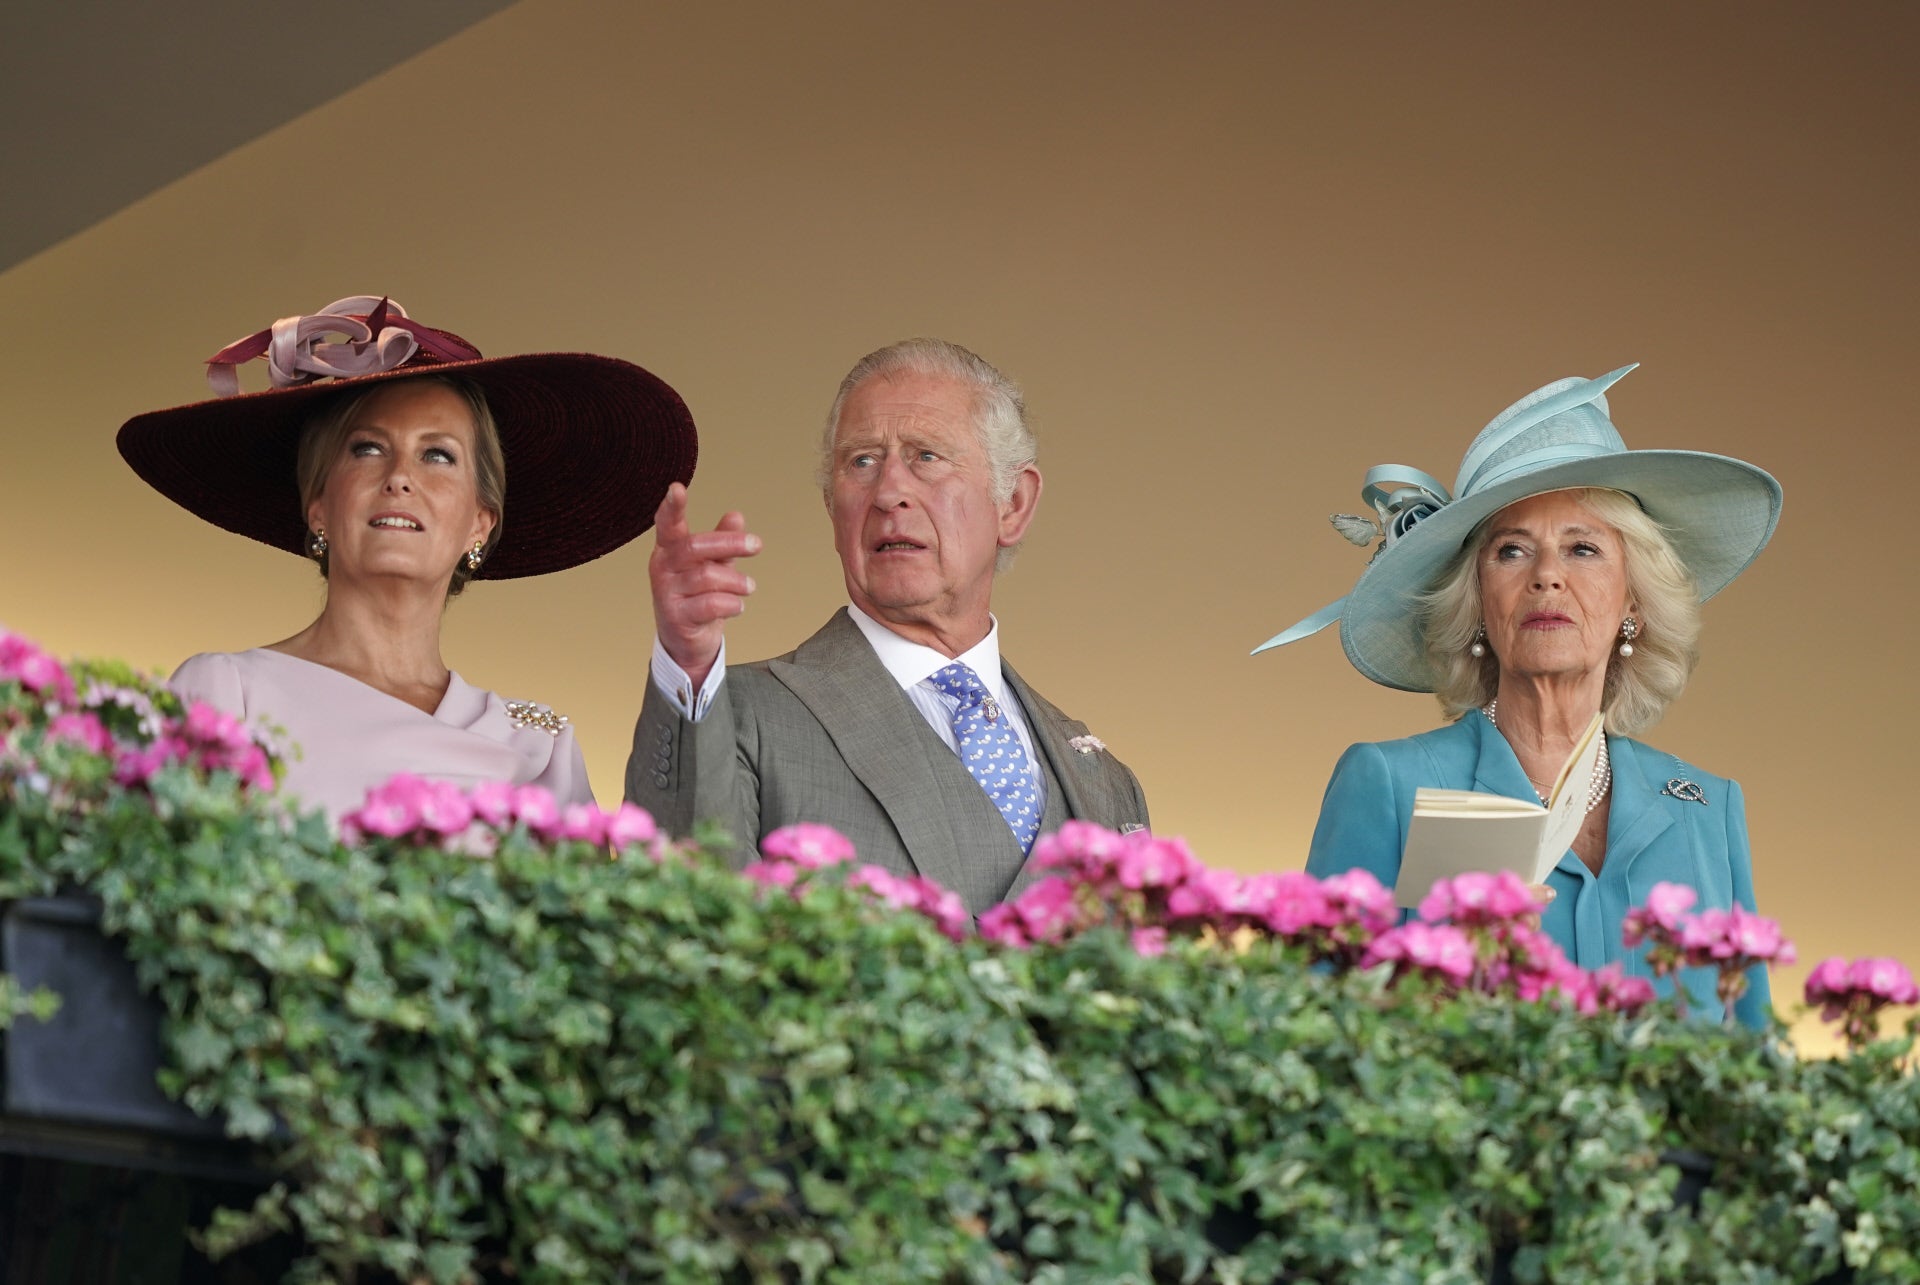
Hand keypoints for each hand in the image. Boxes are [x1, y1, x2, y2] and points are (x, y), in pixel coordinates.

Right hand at [649, 483, 760, 689]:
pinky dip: (731, 604)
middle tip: (756, 545)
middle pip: (695, 546)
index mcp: (669, 549)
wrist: (686, 641)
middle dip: (730, 544)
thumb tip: (735, 516)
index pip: (667, 524)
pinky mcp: (677, 617)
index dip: (672, 507)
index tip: (677, 488)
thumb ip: (723, 542)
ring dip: (736, 581)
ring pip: (708, 577)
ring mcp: (666, 593)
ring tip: (748, 587)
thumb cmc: (698, 595)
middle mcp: (663, 568)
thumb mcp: (713, 564)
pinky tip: (736, 606)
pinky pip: (711, 604)